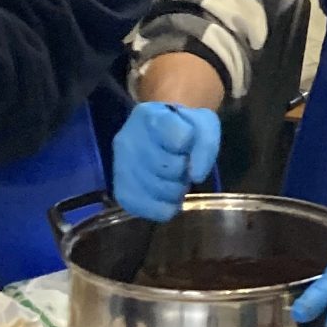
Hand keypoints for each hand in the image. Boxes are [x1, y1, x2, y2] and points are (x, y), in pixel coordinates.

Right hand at [112, 102, 220, 219]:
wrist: (157, 135)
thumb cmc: (181, 127)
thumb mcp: (201, 123)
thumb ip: (205, 143)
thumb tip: (196, 176)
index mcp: (149, 116)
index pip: (180, 138)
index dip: (191, 145)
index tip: (186, 142)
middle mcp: (127, 140)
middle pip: (171, 167)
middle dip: (183, 168)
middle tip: (180, 162)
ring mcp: (120, 168)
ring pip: (163, 191)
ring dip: (177, 188)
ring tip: (172, 176)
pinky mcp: (122, 193)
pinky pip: (155, 210)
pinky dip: (168, 206)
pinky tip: (166, 194)